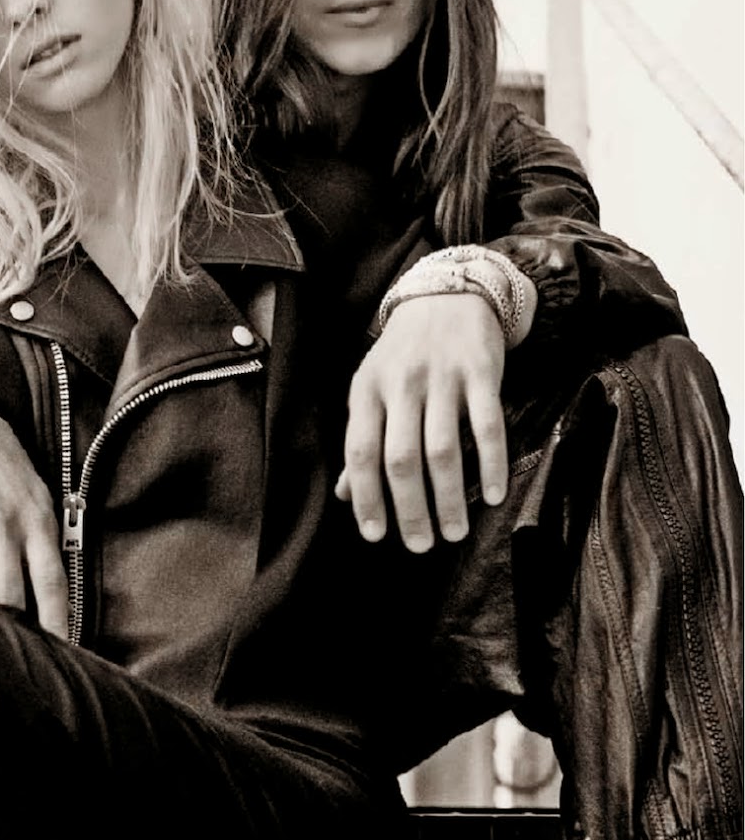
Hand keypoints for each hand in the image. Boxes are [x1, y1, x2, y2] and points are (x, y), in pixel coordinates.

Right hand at [0, 407, 68, 639]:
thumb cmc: (13, 480)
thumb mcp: (42, 505)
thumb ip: (47, 550)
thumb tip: (59, 606)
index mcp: (37, 525)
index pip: (51, 582)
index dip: (56, 622)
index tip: (59, 655)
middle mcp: (4, 526)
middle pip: (7, 591)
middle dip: (8, 629)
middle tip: (9, 665)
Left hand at [337, 291, 507, 550]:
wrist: (447, 295)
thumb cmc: (403, 354)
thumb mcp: (372, 389)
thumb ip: (362, 439)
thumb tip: (344, 494)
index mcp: (367, 391)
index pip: (361, 452)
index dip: (366, 498)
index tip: (375, 535)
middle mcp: (401, 385)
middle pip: (402, 459)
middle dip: (411, 509)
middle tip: (421, 545)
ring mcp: (442, 378)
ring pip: (443, 449)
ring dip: (450, 497)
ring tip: (455, 532)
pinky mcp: (481, 371)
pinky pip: (487, 425)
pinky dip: (492, 464)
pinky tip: (494, 495)